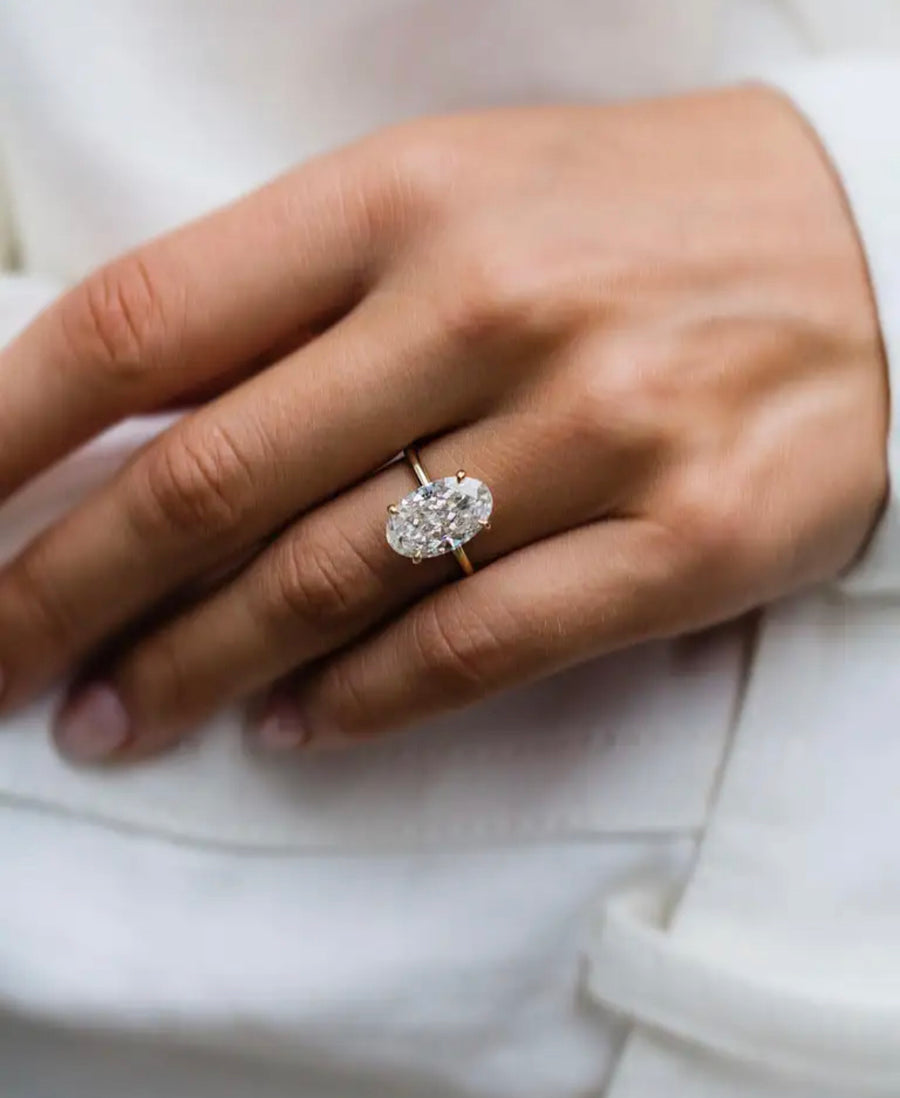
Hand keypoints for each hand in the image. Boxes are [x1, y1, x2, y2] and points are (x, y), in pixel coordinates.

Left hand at [0, 87, 886, 761]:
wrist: (866, 251)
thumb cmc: (635, 219)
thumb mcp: (460, 197)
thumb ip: (303, 302)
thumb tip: (145, 425)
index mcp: (405, 201)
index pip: (148, 324)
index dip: (8, 434)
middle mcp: (485, 313)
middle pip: (214, 483)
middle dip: (69, 590)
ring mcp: (592, 432)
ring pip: (332, 584)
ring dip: (197, 671)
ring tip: (116, 720)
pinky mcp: (681, 541)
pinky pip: (477, 646)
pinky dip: (364, 702)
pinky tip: (296, 726)